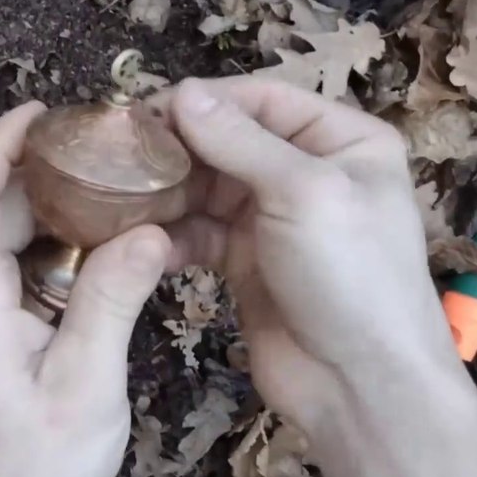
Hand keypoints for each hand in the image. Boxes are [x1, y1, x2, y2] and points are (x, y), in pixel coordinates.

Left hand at [0, 102, 178, 476]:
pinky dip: (64, 253)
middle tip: (111, 147)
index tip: (44, 110)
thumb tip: (151, 230)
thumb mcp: (85, 386)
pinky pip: (26, 275)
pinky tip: (113, 249)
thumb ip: (112, 302)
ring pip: (12, 241)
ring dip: (59, 211)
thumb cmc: (33, 469)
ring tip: (122, 186)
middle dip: (43, 169)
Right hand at [152, 76, 476, 476]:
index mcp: (342, 142)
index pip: (263, 99)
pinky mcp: (244, 260)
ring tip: (118, 193)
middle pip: (227, 140)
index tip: (144, 110)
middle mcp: (308, 172)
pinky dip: (169, 233)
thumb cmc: (348, 274)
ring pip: (206, 187)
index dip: (205, 100)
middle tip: (118, 152)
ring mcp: (273, 218)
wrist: (358, 384)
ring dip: (165, 191)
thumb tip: (182, 92)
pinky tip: (135, 237)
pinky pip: (197, 232)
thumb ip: (238, 140)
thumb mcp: (301, 193)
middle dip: (177, 147)